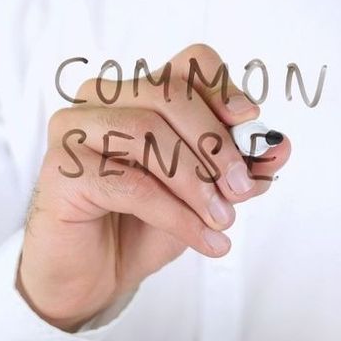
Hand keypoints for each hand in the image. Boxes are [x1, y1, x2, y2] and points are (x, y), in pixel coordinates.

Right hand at [16, 43, 291, 330]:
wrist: (91, 277)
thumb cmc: (141, 225)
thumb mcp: (203, 193)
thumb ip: (238, 167)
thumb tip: (279, 146)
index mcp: (137, 91)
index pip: (189, 64)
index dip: (223, 87)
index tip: (249, 123)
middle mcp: (100, 98)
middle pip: (169, 92)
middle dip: (215, 142)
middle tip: (242, 188)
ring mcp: (74, 128)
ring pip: (149, 133)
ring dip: (196, 182)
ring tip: (222, 221)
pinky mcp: (61, 168)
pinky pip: (130, 182)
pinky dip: (175, 213)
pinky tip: (202, 238)